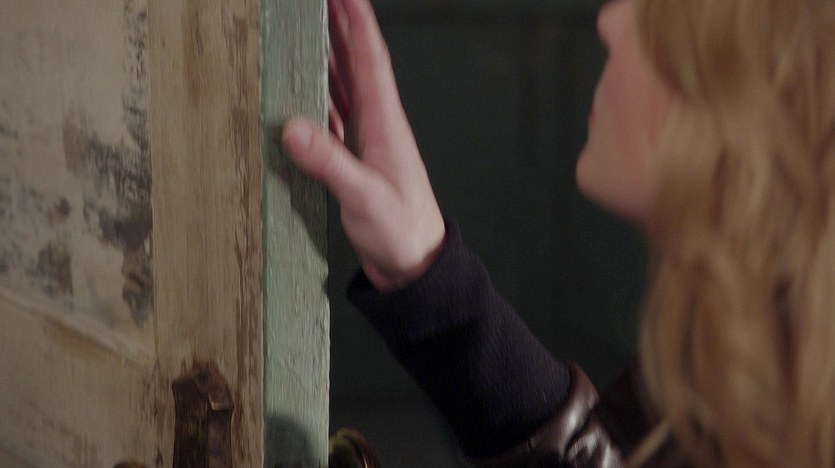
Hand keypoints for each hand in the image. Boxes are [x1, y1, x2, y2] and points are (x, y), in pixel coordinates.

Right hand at [282, 0, 445, 291]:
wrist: (416, 266)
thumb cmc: (401, 233)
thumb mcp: (365, 198)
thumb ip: (331, 164)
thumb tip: (293, 128)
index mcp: (385, 125)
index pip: (370, 60)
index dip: (356, 22)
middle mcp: (377, 126)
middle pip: (356, 64)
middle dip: (338, 27)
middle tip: (319, 1)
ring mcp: (367, 143)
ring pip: (345, 88)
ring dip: (328, 58)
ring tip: (308, 31)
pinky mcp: (356, 162)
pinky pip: (335, 118)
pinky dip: (319, 99)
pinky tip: (304, 93)